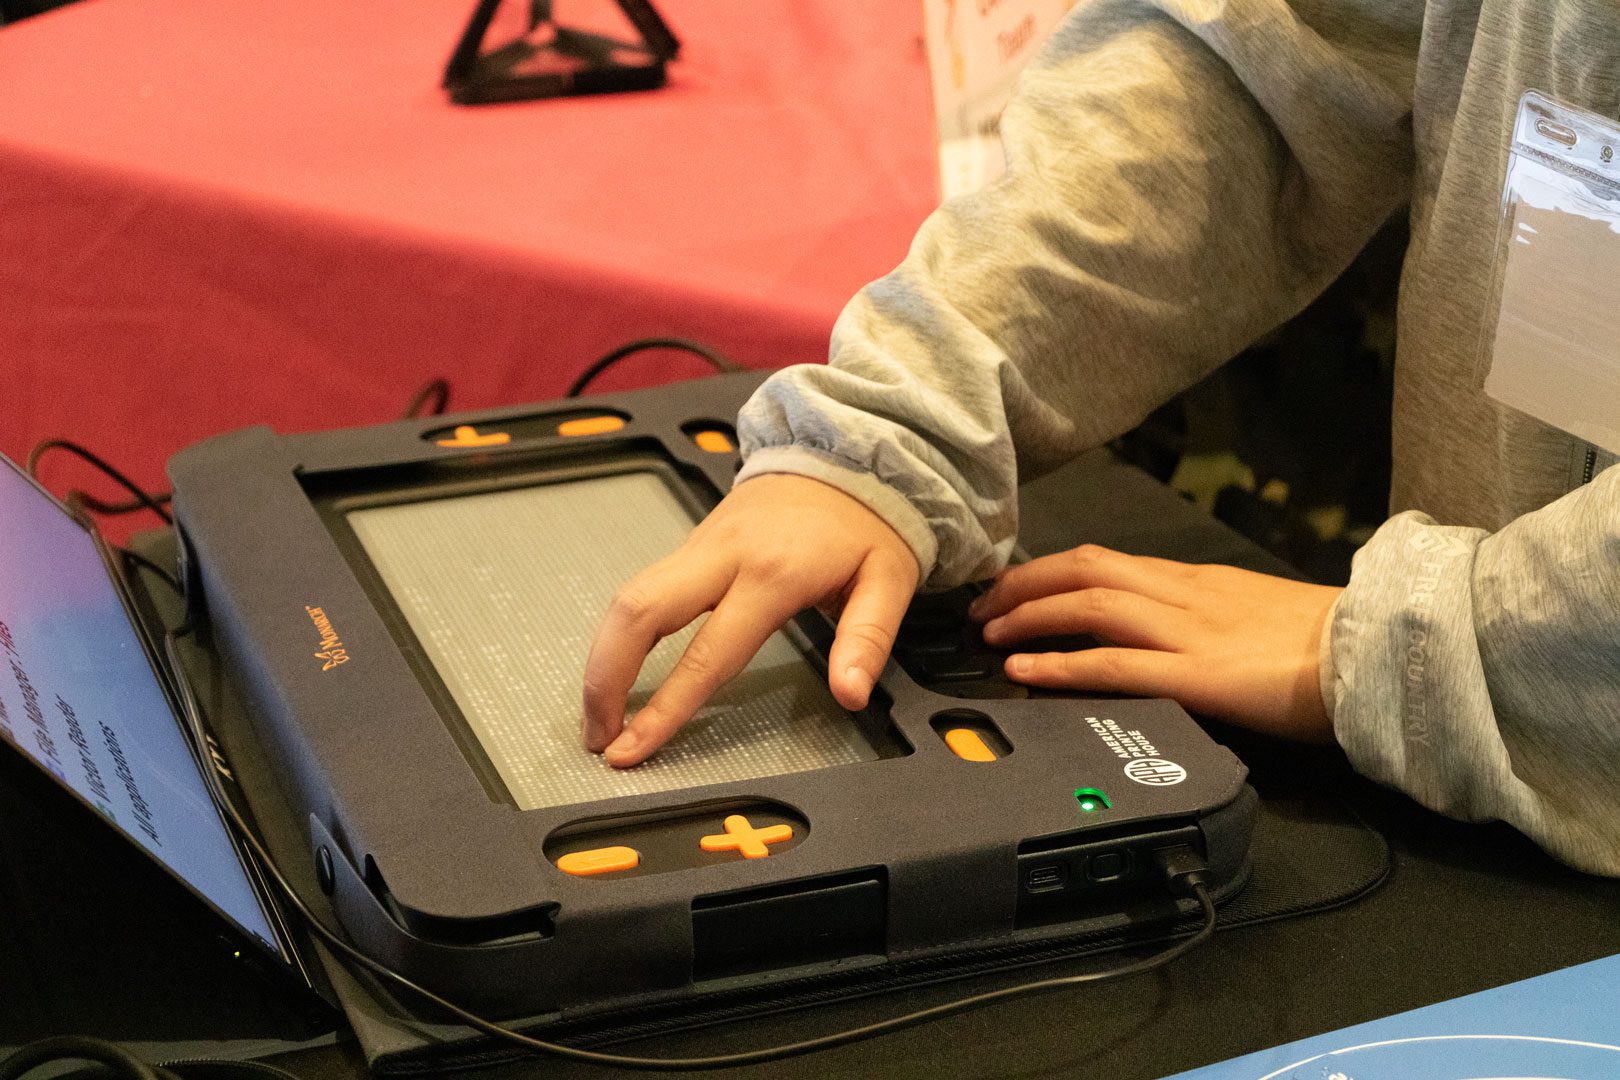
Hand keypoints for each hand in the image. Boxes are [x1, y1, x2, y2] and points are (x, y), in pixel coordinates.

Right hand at [582, 474, 919, 766]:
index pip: (705, 655)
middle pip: (637, 613)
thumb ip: (866, 641)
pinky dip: (620, 634)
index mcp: (772, 573)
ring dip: (601, 658)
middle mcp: (724, 556)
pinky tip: (617, 669)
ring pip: (626, 598)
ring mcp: (701, 546)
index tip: (634, 747)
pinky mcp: (692, 544)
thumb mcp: (889, 581)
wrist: (845, 453)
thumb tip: (850, 693)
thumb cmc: (868, 520)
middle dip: (604, 680)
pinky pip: (641, 589)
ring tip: (599, 713)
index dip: (664, 709)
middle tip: (599, 736)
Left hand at [971, 544, 1341, 740]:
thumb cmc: (1330, 644)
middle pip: (1084, 568)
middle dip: (1023, 585)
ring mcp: (1189, 631)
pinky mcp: (1199, 675)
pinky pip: (1114, 664)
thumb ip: (1206, 618)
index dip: (1050, 573)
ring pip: (1089, 604)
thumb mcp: (1255, 615)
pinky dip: (1061, 664)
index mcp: (1197, 581)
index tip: (1015, 589)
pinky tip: (1024, 672)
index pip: (1106, 562)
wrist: (1385, 655)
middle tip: (982, 607)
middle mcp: (1184, 594)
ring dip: (1028, 617)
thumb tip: (1163, 631)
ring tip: (989, 635)